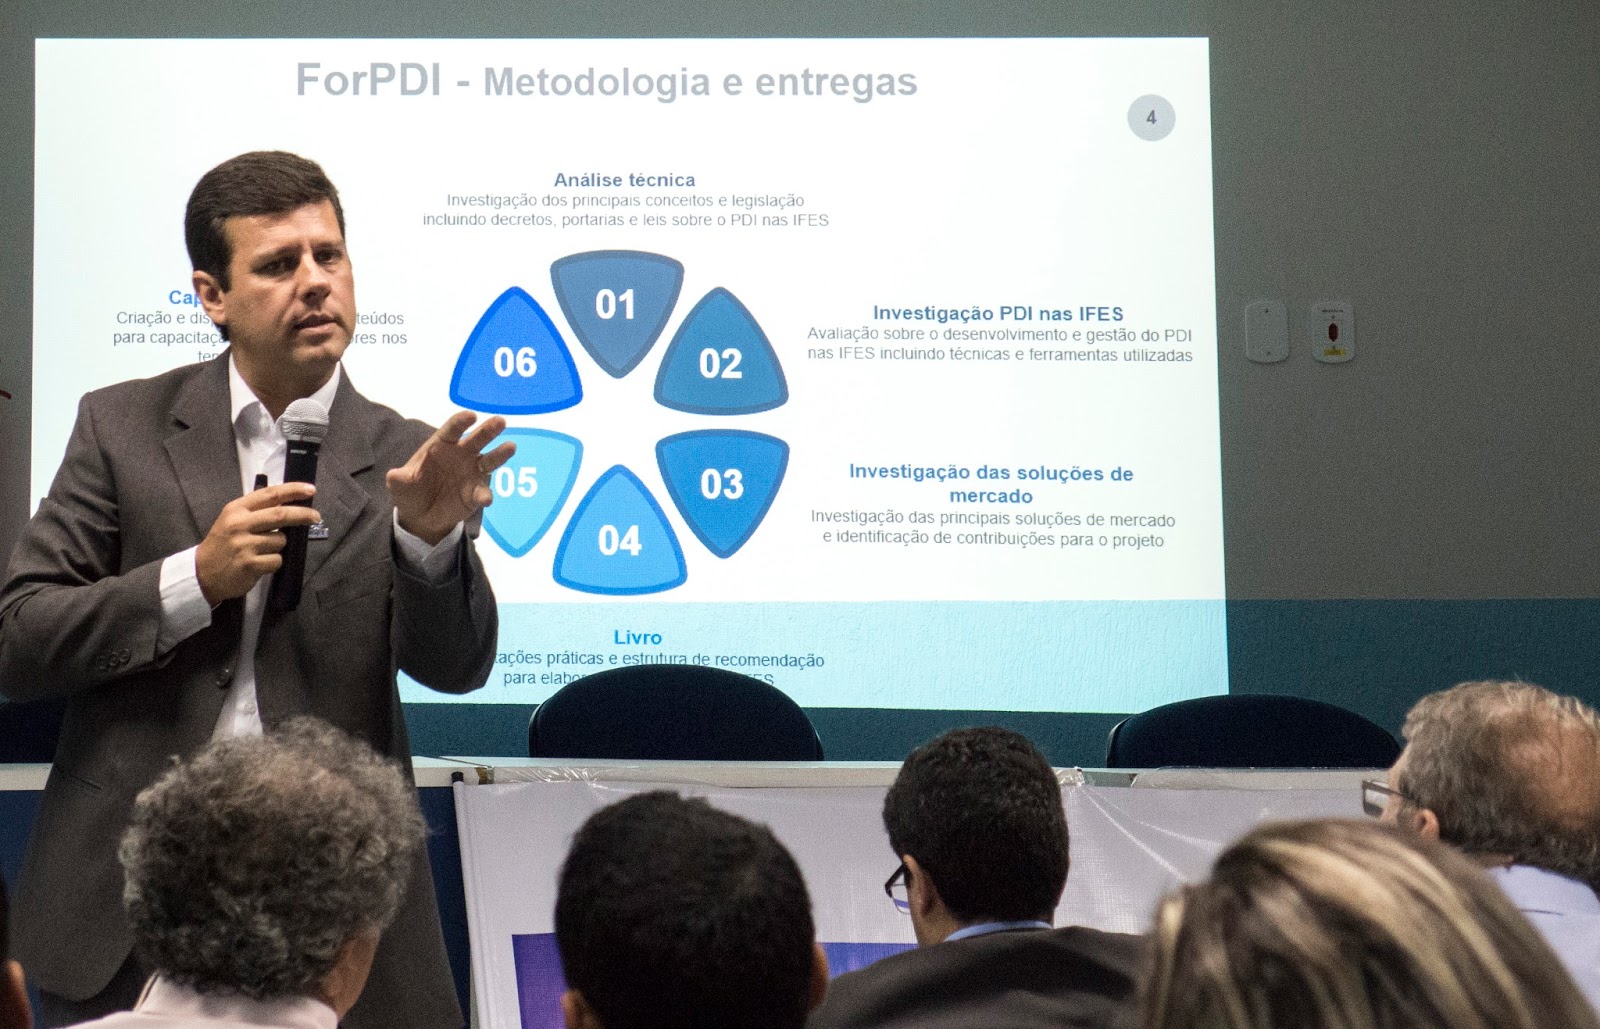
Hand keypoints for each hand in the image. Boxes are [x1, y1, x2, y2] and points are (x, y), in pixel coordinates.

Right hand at [195, 483, 320, 604]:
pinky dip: (274, 562)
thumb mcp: (232, 520)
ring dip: (279, 546)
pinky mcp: (250, 564)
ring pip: (281, 540)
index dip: (293, 490)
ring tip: (261, 551)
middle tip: (316, 517)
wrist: (202, 573)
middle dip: (303, 515)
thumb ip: (256, 511)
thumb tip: (289, 503)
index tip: (310, 490)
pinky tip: (259, 564)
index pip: (270, 494)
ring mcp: (245, 545)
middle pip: (281, 515)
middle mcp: (240, 524)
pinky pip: (277, 559)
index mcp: (236, 509)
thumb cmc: (223, 544)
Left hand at [387, 412, 515, 545]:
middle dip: (488, 430)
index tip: (471, 416)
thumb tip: (393, 475)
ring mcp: (471, 472)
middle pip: (476, 439)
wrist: (421, 516)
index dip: (461, 422)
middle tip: (500, 421)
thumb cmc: (411, 491)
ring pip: (488, 460)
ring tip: (510, 447)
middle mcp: (461, 454)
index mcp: (441, 445)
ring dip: (499, 454)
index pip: (452, 430)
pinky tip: (485, 499)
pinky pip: (483, 491)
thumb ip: (399, 479)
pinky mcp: (476, 492)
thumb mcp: (400, 485)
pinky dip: (485, 494)